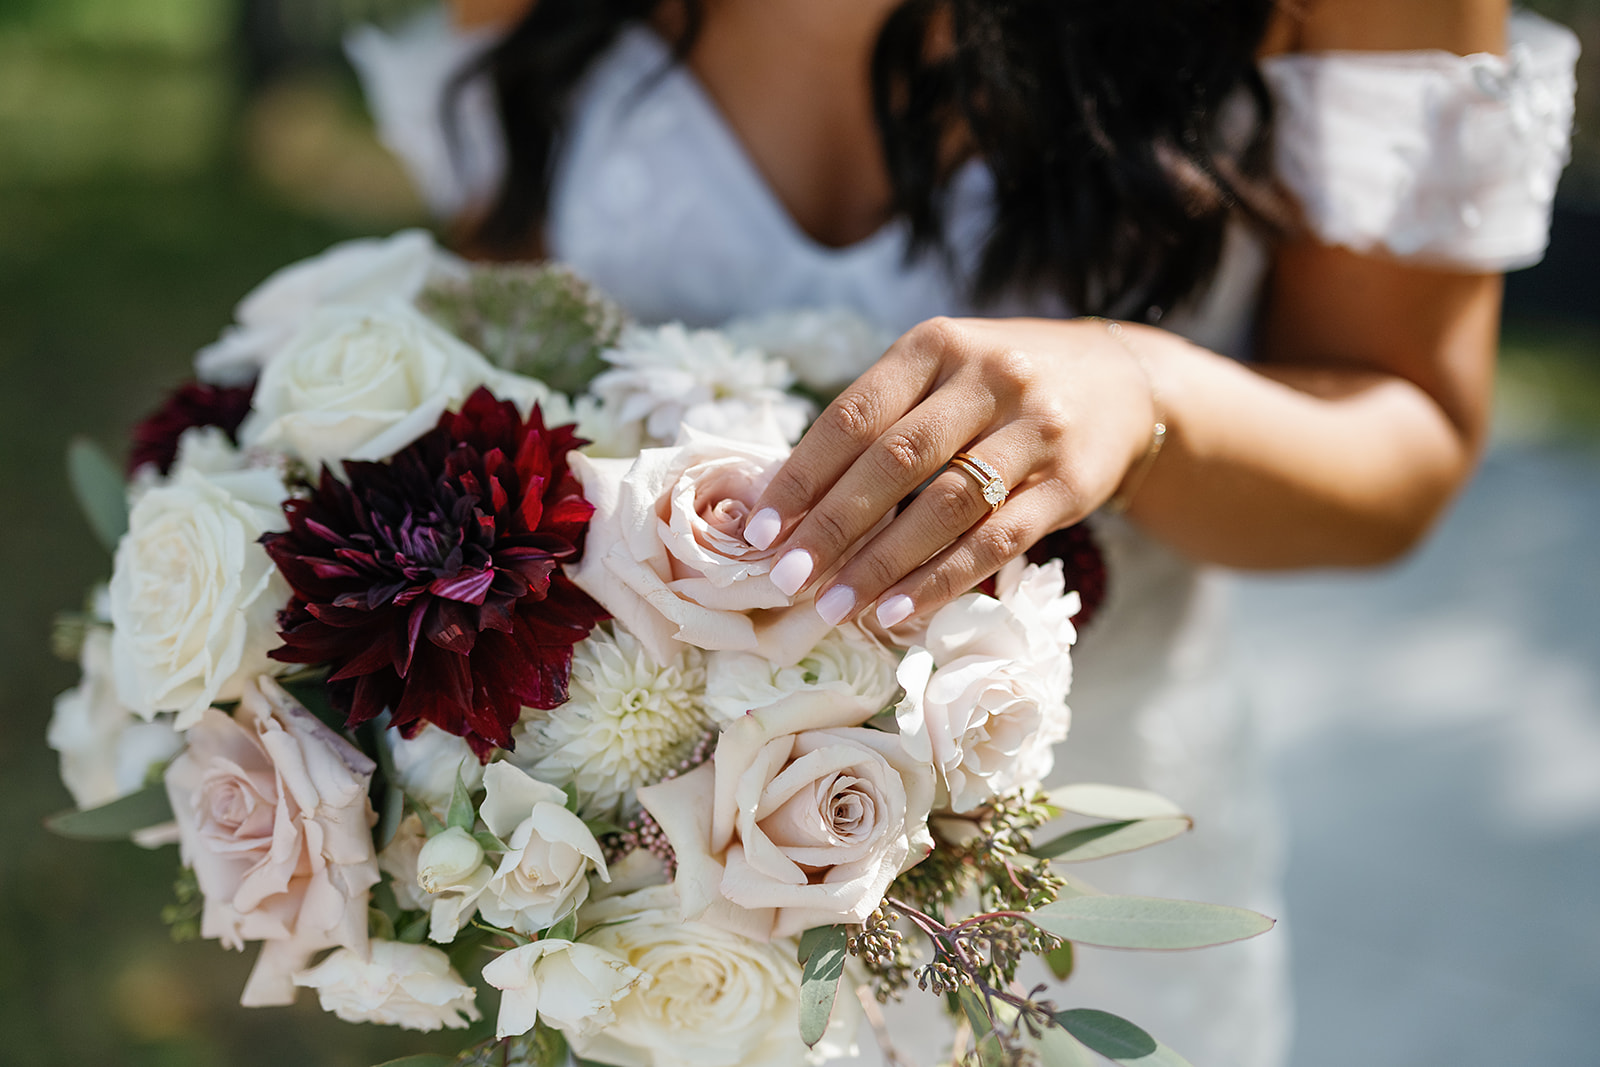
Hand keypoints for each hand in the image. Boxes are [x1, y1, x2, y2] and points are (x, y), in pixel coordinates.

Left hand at [742, 316, 1156, 628]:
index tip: (760, 530)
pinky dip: (943, 580)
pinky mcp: (1070, 483)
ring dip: (883, 563)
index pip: (853, 416)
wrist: (1123, 385)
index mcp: (936, 345)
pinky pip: (997, 541)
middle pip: (895, 461)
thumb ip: (874, 426)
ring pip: (945, 505)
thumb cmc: (998, 390)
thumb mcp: (940, 376)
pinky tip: (901, 610)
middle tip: (787, 579)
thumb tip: (783, 502)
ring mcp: (1035, 430)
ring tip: (835, 606)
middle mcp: (988, 377)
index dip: (801, 476)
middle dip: (832, 526)